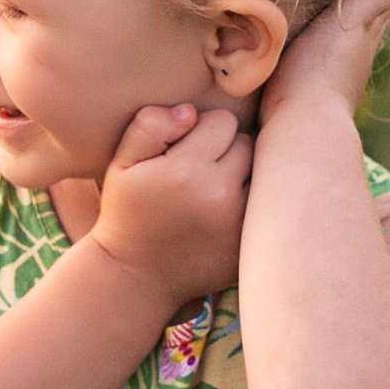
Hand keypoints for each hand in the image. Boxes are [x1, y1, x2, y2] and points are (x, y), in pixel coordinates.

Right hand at [87, 103, 251, 308]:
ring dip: (243, 176)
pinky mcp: (251, 244)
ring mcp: (240, 223)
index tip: (186, 150)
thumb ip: (149, 126)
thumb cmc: (127, 213)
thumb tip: (190, 111)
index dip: (203, 130)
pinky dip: (251, 204)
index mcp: (186, 170)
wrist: (136, 277)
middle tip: (200, 172)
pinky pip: (267, 205)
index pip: (223, 121)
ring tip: (214, 191)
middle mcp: (220, 195)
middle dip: (226, 151)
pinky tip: (225, 214)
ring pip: (262, 173)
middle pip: (247, 144)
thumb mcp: (122, 165)